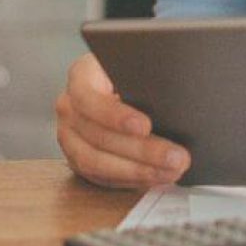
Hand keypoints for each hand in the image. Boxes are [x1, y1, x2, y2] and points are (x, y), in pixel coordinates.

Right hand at [55, 52, 190, 187]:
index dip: (115, 116)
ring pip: (97, 162)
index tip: (145, 126)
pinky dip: (132, 179)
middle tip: (175, 156)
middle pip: (98, 136)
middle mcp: (70, 108)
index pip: (88, 98)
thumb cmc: (134, 73)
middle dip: (141, 150)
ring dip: (138, 170)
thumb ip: (147, 79)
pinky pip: (103, 177)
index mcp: (81, 77)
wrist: (122, 86)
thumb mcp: (138, 66)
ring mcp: (71, 137)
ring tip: (171, 170)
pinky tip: (157, 176)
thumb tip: (171, 100)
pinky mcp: (80, 159)